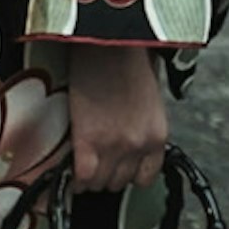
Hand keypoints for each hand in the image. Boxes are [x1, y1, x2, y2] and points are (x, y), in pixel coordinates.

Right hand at [57, 42, 168, 193]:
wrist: (110, 44)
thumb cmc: (129, 62)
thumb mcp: (149, 100)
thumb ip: (142, 126)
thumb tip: (129, 138)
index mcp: (157, 134)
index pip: (147, 176)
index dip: (129, 174)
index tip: (118, 169)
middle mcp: (140, 144)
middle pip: (120, 183)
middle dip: (107, 175)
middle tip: (96, 164)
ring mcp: (115, 146)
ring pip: (99, 184)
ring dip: (89, 177)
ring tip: (82, 165)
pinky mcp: (89, 142)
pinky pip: (82, 178)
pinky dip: (75, 179)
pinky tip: (71, 171)